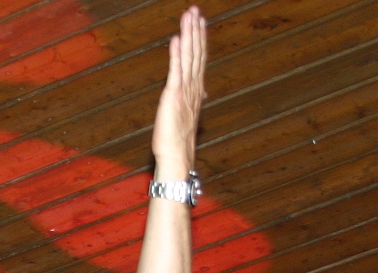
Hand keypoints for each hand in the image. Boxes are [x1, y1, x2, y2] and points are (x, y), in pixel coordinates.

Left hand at [152, 7, 206, 179]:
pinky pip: (176, 70)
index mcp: (195, 89)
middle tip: (195, 11)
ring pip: (189, 57)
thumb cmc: (179, 138)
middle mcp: (193, 86)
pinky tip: (177, 39)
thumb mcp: (188, 114)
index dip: (200, 39)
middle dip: (196, 30)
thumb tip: (203, 92)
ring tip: (189, 16)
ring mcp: (185, 89)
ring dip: (189, 35)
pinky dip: (177, 54)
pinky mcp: (174, 95)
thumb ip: (194, 98)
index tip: (201, 22)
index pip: (199, 58)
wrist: (177, 154)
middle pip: (196, 52)